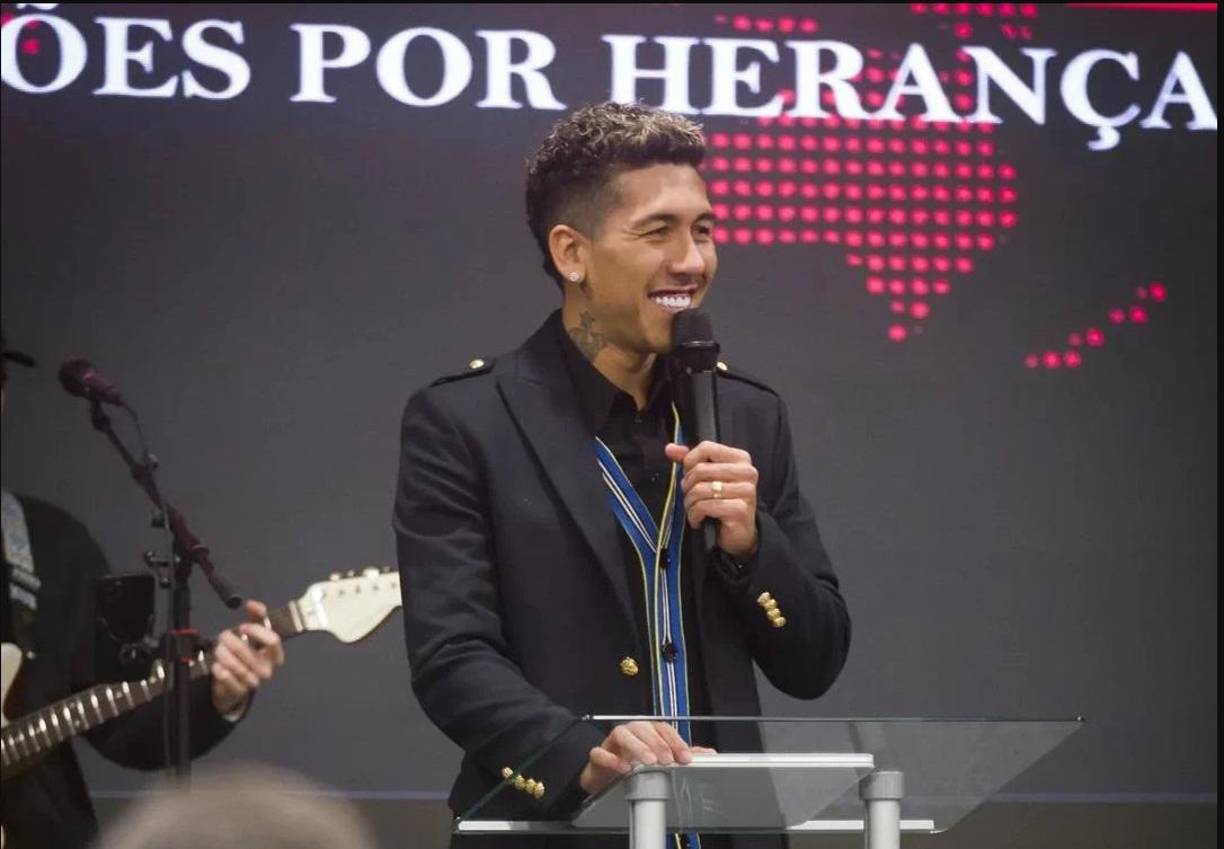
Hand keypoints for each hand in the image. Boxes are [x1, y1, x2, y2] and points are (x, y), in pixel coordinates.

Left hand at [209, 600, 284, 714]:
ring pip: (234, 664)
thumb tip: (252, 603)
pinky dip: (218, 668)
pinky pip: (225, 677)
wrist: (237, 685)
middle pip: (247, 651)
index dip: (256, 631)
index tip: (242, 627)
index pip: (273, 640)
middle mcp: (267, 670)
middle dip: (230, 640)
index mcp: (276, 655)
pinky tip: (216, 664)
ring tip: (218, 648)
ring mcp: (253, 682)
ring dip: (222, 653)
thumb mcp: (255, 637)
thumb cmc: (249, 656)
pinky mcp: (238, 691)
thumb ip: (256, 619)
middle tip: (223, 636)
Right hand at [579, 721, 713, 795]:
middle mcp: (631, 732)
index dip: (675, 741)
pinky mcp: (598, 756)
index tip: (685, 758)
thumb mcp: (661, 759)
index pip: (663, 728)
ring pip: (623, 734)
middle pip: (644, 728)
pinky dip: (611, 759)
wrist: (604, 776)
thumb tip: (708, 753)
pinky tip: (624, 768)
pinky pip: (600, 752)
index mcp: (647, 731)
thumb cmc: (633, 762)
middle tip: (667, 760)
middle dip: (658, 743)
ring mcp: (613, 743)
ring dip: (637, 746)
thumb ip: (683, 754)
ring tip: (649, 761)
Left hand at [665, 441, 758, 559]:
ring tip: (694, 510)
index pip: (707, 447)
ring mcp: (745, 491)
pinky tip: (698, 520)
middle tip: (691, 497)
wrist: (738, 534)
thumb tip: (670, 449)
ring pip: (700, 489)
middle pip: (700, 469)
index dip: (690, 461)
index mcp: (741, 459)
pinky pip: (703, 506)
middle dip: (688, 486)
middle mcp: (747, 472)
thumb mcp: (707, 478)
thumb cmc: (722, 503)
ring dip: (689, 503)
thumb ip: (690, 461)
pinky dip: (694, 515)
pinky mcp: (739, 510)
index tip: (689, 475)